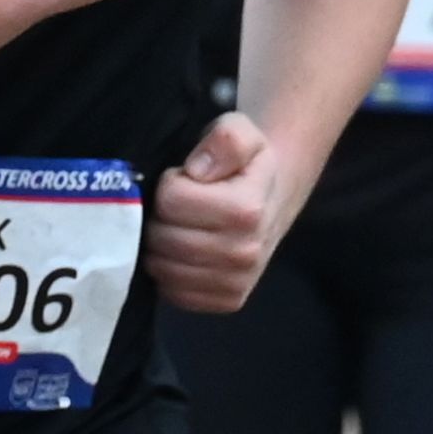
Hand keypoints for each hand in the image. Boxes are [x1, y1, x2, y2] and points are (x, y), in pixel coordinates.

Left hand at [145, 111, 294, 312]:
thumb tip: (197, 170)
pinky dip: (169, 272)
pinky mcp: (226, 302)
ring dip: (161, 246)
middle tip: (179, 206)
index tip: (185, 179)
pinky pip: (173, 293)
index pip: (169, 201)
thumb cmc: (246, 165)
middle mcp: (245, 253)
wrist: (271, 199)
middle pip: (162, 238)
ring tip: (181, 227)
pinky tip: (184, 253)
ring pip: (162, 268)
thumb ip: (225, 139)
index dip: (169, 184)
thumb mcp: (239, 132)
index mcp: (247, 210)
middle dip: (161, 216)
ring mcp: (237, 283)